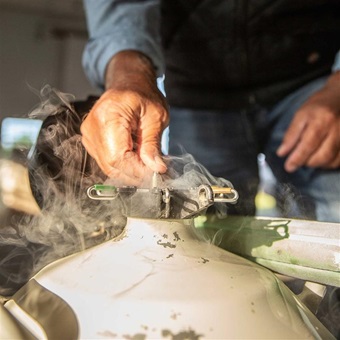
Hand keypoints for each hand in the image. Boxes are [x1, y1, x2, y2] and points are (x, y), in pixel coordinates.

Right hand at [80, 51, 168, 184]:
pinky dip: (123, 165)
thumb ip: (153, 144)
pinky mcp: (91, 141)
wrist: (128, 83)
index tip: (156, 174)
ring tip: (148, 163)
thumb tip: (156, 168)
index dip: (137, 171)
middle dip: (136, 174)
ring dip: (130, 170)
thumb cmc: (143, 95)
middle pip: (112, 165)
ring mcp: (89, 135)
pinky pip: (106, 161)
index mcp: (108, 116)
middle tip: (155, 173)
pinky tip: (136, 158)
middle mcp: (93, 127)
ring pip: (109, 166)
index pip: (118, 157)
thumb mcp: (156, 117)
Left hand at [277, 72, 339, 171]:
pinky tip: (321, 158)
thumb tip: (282, 153)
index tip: (288, 166)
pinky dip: (329, 163)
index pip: (308, 145)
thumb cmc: (318, 106)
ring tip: (309, 158)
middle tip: (298, 161)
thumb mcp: (300, 115)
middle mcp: (337, 130)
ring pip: (332, 161)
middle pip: (322, 156)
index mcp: (322, 121)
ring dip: (318, 164)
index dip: (297, 158)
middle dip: (307, 163)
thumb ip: (291, 135)